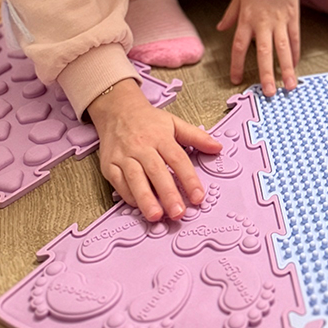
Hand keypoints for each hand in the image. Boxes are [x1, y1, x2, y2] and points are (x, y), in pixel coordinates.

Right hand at [88, 78, 221, 221]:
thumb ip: (197, 136)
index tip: (198, 197)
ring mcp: (124, 156)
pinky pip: (119, 183)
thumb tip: (218, 148)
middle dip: (168, 193)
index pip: (178, 159)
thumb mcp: (175, 123)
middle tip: (178, 212)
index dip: (189, 179)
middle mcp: (142, 146)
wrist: (117, 111)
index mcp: (161, 137)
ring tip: (156, 216)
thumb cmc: (149, 121)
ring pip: (135, 179)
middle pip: (157, 171)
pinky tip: (139, 207)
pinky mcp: (109, 165)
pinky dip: (129, 196)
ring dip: (146, 198)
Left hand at [216, 0, 299, 97]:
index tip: (236, 80)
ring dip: (287, 69)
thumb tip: (221, 27)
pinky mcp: (294, 15)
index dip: (238, 64)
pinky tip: (296, 65)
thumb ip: (231, 13)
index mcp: (247, 16)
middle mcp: (264, 21)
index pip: (240, 45)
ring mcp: (281, 19)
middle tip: (268, 93)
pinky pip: (295, 38)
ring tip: (290, 86)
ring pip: (284, 49)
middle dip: (267, 74)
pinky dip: (296, 52)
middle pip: (265, 52)